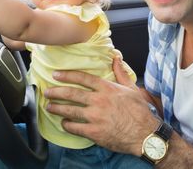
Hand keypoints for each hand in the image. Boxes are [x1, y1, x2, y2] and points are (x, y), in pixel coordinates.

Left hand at [44, 57, 159, 155]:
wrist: (145, 134)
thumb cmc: (140, 112)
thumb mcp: (132, 89)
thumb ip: (120, 73)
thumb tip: (116, 58)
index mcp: (107, 89)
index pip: (83, 78)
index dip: (68, 75)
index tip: (56, 75)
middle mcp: (99, 101)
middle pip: (72, 94)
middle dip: (57, 92)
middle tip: (47, 91)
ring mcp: (95, 117)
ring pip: (70, 110)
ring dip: (57, 108)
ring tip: (49, 106)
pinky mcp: (94, 132)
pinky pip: (75, 127)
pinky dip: (67, 125)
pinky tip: (63, 123)